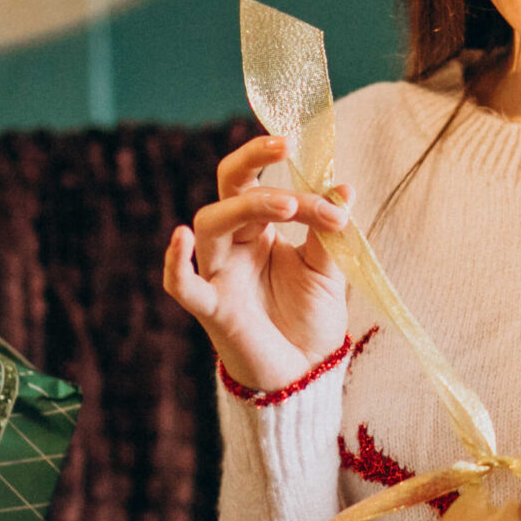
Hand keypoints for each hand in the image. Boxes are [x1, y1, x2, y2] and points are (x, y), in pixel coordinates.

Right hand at [162, 135, 351, 392]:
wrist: (306, 375)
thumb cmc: (311, 320)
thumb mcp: (328, 271)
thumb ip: (330, 232)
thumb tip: (345, 185)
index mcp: (261, 231)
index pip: (265, 186)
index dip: (300, 184)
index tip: (338, 201)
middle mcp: (235, 244)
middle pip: (229, 188)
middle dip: (251, 161)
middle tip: (285, 146)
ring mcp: (219, 273)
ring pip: (210, 223)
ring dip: (246, 206)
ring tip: (287, 206)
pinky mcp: (213, 309)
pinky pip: (181, 285)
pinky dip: (175, 263)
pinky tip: (180, 238)